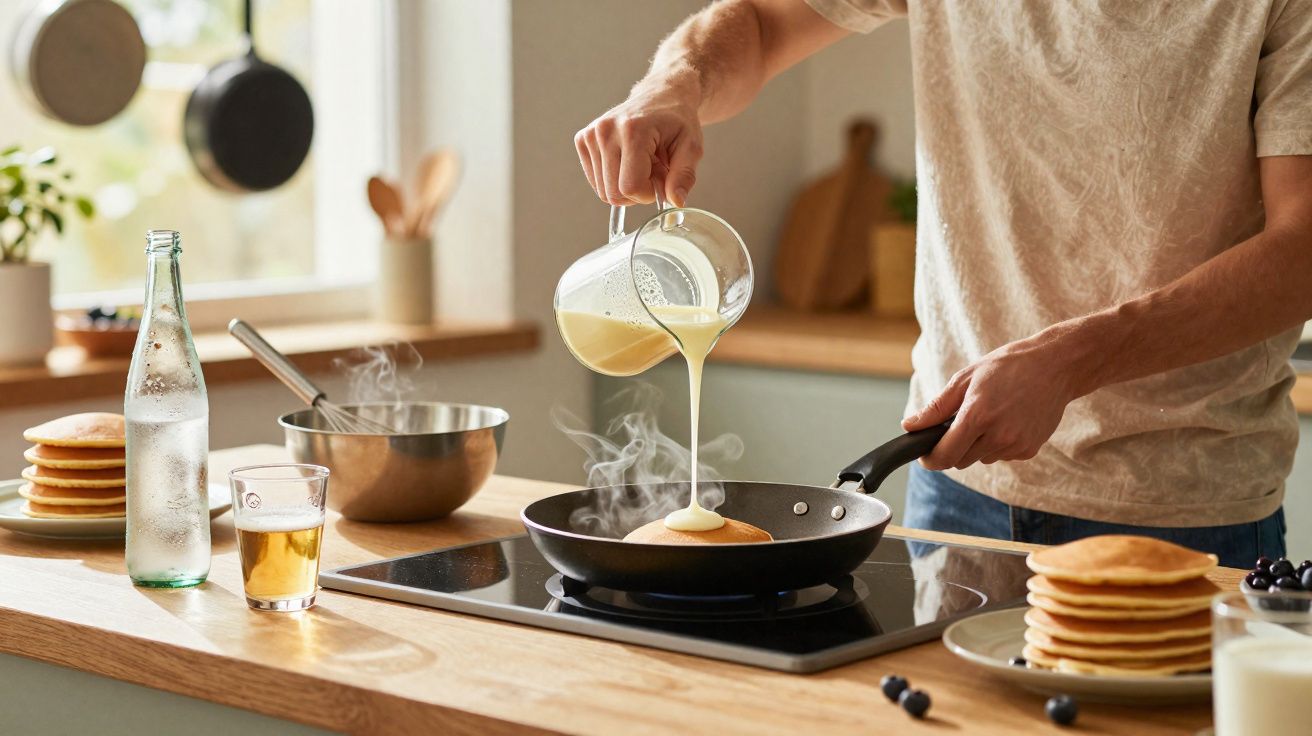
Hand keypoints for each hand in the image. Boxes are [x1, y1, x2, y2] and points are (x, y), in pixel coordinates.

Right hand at [574, 81, 702, 207]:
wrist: (660, 97)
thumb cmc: (677, 122)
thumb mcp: (691, 147)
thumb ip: (684, 176)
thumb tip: (676, 202)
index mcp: (633, 130)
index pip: (630, 187)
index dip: (649, 193)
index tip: (662, 178)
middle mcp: (606, 131)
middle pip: (614, 193)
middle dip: (638, 192)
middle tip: (653, 170)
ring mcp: (591, 135)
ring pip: (604, 191)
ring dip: (626, 186)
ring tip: (642, 163)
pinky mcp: (583, 140)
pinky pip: (596, 182)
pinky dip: (613, 179)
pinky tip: (627, 161)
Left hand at [902, 332, 1092, 469]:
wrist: (1055, 366)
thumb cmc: (1007, 367)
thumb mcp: (965, 378)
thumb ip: (936, 408)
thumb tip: (910, 426)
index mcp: (978, 415)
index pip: (944, 455)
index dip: (930, 459)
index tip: (925, 455)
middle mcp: (998, 435)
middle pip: (960, 460)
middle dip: (953, 447)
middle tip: (959, 423)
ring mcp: (1016, 445)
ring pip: (981, 458)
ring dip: (976, 445)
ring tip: (989, 415)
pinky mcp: (1029, 450)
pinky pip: (1001, 455)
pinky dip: (997, 444)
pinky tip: (1007, 420)